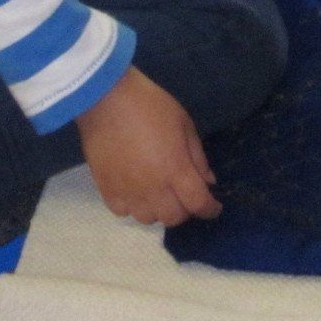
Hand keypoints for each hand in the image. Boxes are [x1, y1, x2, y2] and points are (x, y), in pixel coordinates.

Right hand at [76, 66, 221, 225]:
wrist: (107, 100)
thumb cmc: (151, 106)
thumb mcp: (185, 125)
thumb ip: (198, 157)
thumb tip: (208, 182)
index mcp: (176, 169)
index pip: (198, 203)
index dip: (210, 209)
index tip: (214, 207)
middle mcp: (153, 188)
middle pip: (174, 218)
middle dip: (185, 210)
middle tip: (185, 195)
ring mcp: (128, 192)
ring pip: (148, 219)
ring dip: (159, 210)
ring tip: (159, 193)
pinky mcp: (106, 190)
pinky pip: (123, 212)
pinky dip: (133, 207)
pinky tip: (135, 191)